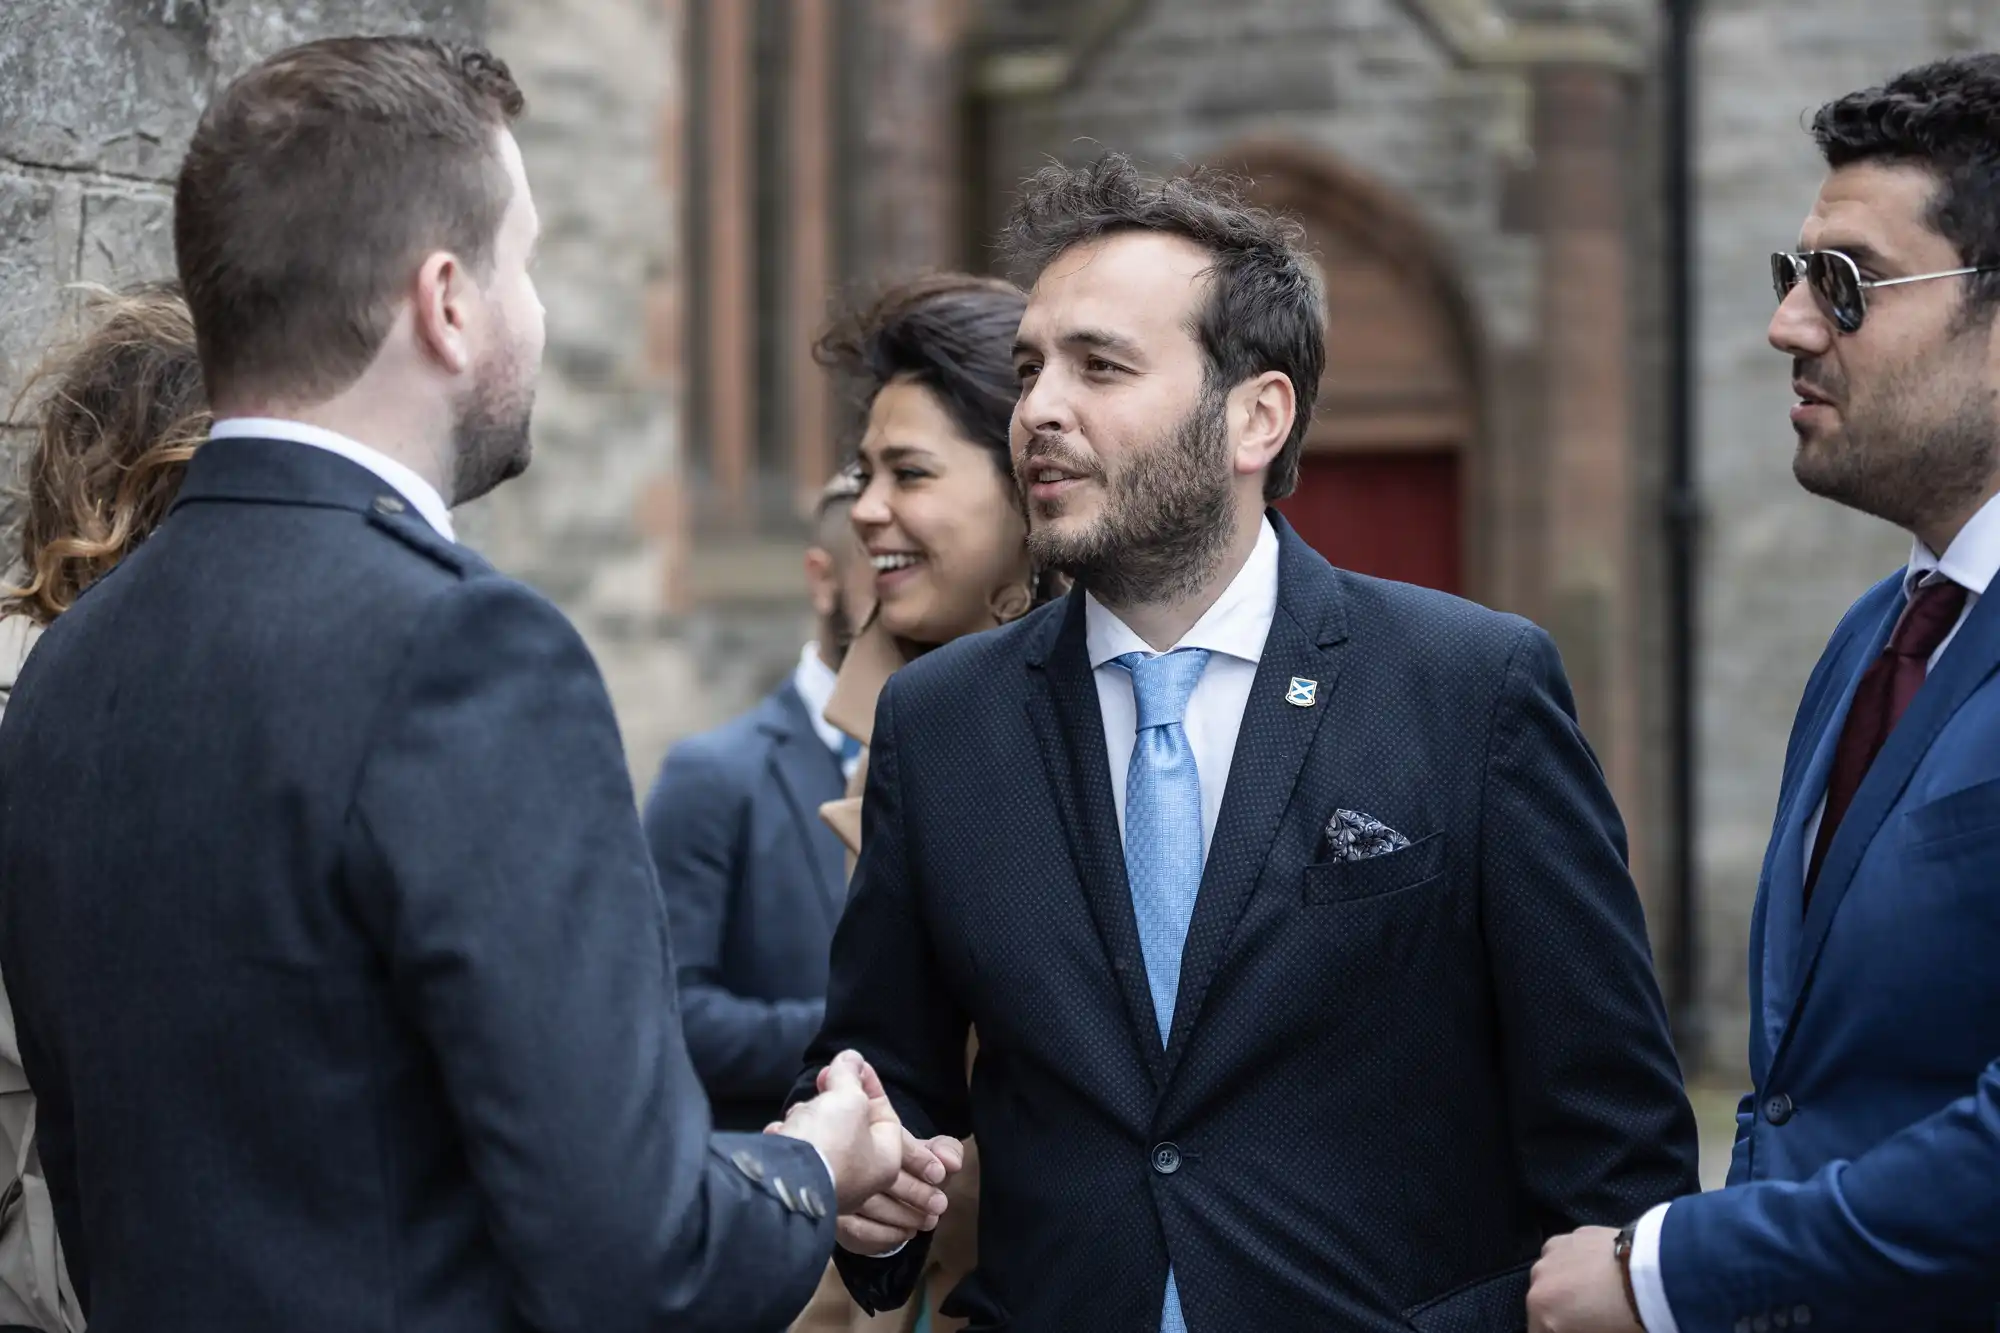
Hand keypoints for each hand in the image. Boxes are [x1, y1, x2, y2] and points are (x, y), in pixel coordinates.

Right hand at [769, 1050, 901, 1210]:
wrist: (784, 1182)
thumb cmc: (829, 1142)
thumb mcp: (847, 1096)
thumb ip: (849, 1074)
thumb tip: (851, 1058)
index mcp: (885, 1161)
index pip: (885, 1114)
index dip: (867, 1083)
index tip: (851, 1064)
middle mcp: (860, 1179)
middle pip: (851, 1125)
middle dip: (834, 1098)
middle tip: (823, 1079)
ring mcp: (829, 1185)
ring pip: (821, 1138)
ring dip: (808, 1117)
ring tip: (799, 1112)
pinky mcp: (800, 1187)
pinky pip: (798, 1154)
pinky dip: (789, 1139)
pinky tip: (781, 1133)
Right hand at [834, 1128, 963, 1255]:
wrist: (867, 1180)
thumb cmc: (899, 1162)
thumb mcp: (926, 1151)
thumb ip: (944, 1150)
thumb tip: (951, 1163)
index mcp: (872, 1131)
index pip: (892, 1146)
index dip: (919, 1161)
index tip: (939, 1176)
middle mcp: (847, 1157)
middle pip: (879, 1178)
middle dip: (915, 1194)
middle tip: (938, 1206)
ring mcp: (836, 1188)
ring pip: (867, 1207)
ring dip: (902, 1218)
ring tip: (928, 1221)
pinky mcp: (834, 1216)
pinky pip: (857, 1230)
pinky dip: (885, 1236)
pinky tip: (905, 1234)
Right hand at [1527, 1227, 1642, 1332]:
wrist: (1656, 1274)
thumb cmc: (1626, 1317)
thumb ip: (1578, 1328)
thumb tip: (1580, 1324)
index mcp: (1541, 1307)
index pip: (1540, 1331)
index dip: (1561, 1331)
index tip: (1580, 1328)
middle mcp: (1539, 1275)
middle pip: (1544, 1302)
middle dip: (1561, 1313)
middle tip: (1591, 1319)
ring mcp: (1555, 1250)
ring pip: (1553, 1274)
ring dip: (1566, 1286)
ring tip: (1596, 1294)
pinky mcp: (1575, 1232)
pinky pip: (1568, 1255)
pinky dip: (1578, 1265)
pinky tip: (1602, 1272)